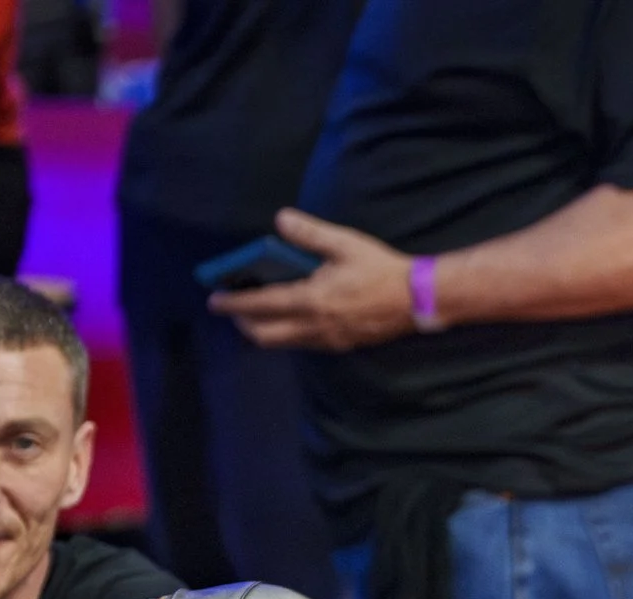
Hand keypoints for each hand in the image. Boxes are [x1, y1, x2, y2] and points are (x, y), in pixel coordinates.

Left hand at [210, 207, 414, 351]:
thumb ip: (309, 234)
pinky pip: (304, 343)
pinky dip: (288, 332)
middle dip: (244, 323)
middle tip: (236, 308)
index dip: (233, 303)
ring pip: (284, 342)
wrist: (418, 300)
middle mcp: (314, 326)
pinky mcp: (341, 344)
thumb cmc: (381, 270)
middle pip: (265, 335)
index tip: (214, 300)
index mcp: (311, 300)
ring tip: (260, 312)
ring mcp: (328, 339)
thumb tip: (280, 219)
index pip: (260, 305)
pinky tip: (293, 317)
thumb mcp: (345, 244)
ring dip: (266, 329)